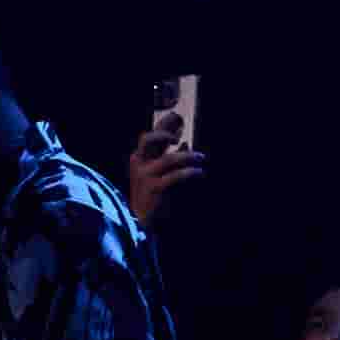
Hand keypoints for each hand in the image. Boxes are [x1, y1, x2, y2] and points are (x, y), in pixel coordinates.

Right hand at [122, 107, 206, 223]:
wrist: (141, 219)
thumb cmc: (152, 194)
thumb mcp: (158, 173)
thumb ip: (169, 157)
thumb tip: (186, 144)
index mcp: (139, 157)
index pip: (149, 135)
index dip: (164, 125)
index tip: (178, 119)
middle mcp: (139, 163)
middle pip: (148, 139)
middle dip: (165, 132)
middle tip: (181, 136)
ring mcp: (145, 175)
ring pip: (169, 159)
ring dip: (188, 157)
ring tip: (201, 157)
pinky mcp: (155, 188)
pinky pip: (176, 176)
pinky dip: (190, 172)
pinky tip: (200, 173)